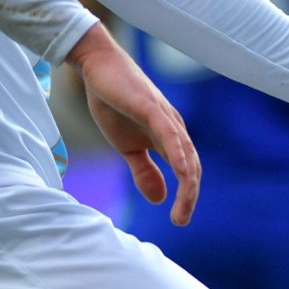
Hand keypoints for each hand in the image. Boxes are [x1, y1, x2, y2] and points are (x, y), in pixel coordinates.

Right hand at [69, 25, 200, 225]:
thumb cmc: (114, 103)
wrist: (97, 68)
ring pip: (186, 156)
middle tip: (181, 220)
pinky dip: (179, 155)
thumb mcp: (126, 146)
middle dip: (188, 197)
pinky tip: (182, 172)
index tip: (178, 219)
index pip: (186, 173)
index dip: (185, 197)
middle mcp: (175, 131)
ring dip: (188, 184)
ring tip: (183, 207)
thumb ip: (144, 170)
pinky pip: (171, 135)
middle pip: (192, 169)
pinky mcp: (154, 108)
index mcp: (170, 141)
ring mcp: (167, 119)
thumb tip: (158, 199)